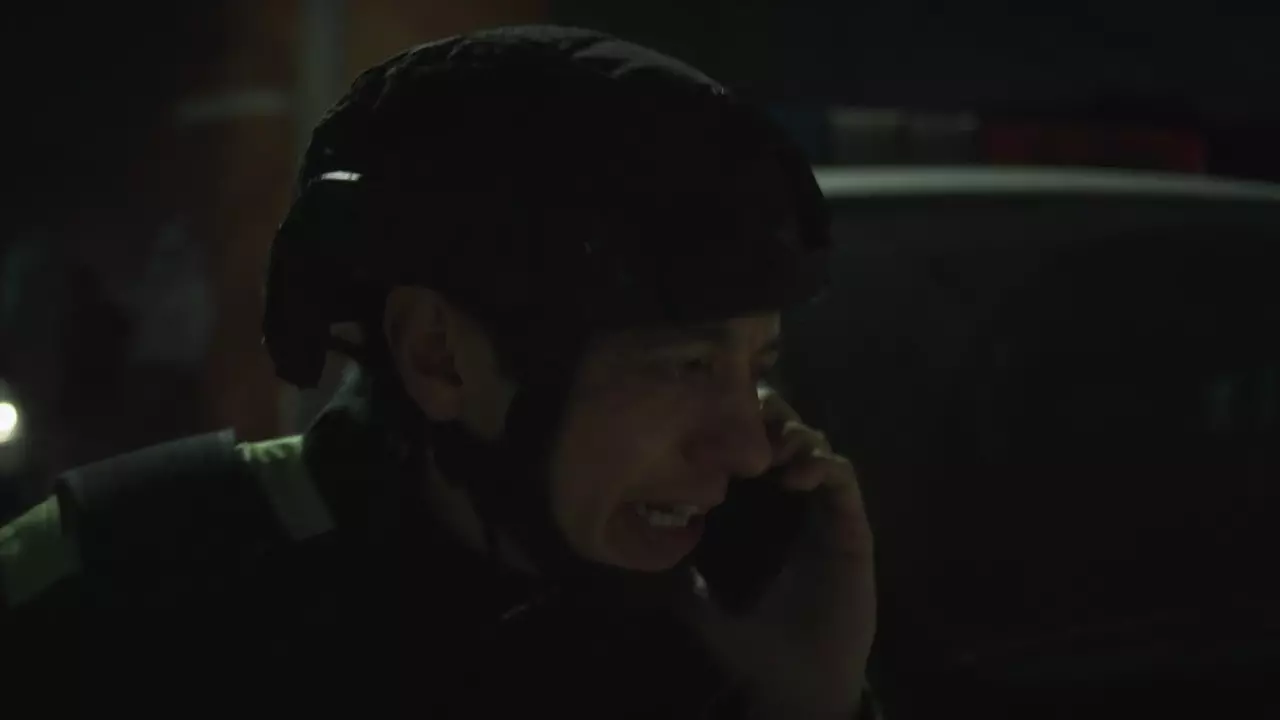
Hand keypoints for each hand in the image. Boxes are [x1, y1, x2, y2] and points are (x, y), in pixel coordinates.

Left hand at [685, 387, 876, 718]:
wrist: (797, 679)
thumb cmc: (752, 640)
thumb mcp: (698, 601)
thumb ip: (671, 573)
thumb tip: (632, 546)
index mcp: (756, 508)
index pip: (747, 445)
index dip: (733, 421)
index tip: (708, 416)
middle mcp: (791, 500)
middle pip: (785, 431)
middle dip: (767, 415)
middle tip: (747, 420)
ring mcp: (823, 509)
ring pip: (816, 445)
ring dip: (796, 435)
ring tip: (773, 449)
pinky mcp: (851, 526)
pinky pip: (844, 480)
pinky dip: (825, 465)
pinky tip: (798, 475)